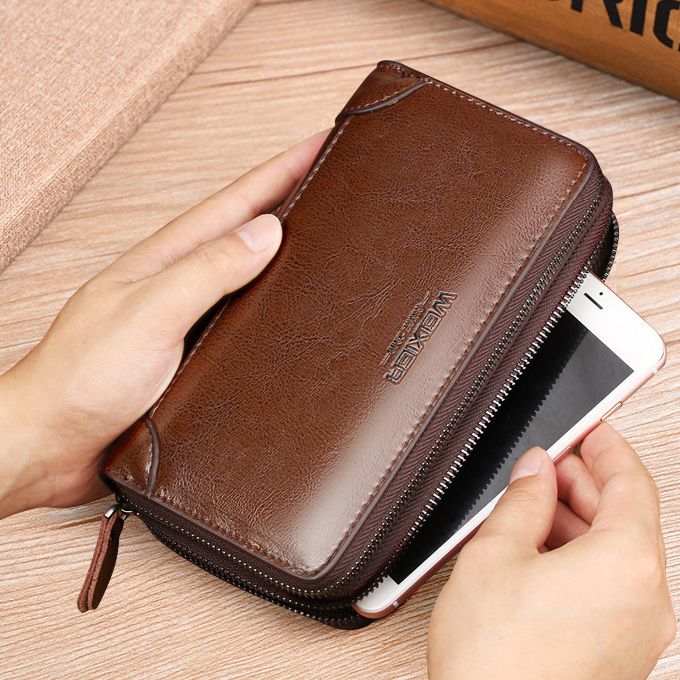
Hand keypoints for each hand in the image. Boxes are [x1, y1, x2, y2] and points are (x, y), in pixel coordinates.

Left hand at [0, 131, 326, 517]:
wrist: (52, 443)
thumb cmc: (83, 378)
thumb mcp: (150, 313)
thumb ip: (207, 271)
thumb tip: (266, 233)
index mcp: (168, 261)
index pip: (237, 202)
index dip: (282, 170)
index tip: (322, 145)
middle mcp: (180, 283)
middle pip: (244, 231)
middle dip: (289, 201)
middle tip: (328, 183)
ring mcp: (186, 318)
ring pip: (245, 276)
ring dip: (281, 253)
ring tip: (317, 237)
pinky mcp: (192, 355)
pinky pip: (240, 319)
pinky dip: (267, 304)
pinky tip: (282, 309)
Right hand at [428, 423, 674, 679]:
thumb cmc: (497, 661)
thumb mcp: (497, 554)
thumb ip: (521, 499)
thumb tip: (533, 470)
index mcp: (628, 564)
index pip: (631, 481)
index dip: (605, 446)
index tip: (589, 427)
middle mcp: (647, 599)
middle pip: (627, 516)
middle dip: (584, 483)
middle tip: (544, 464)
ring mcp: (638, 631)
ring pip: (618, 552)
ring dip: (578, 520)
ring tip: (531, 506)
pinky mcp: (619, 651)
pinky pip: (610, 584)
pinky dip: (580, 557)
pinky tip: (538, 551)